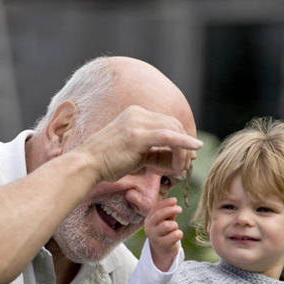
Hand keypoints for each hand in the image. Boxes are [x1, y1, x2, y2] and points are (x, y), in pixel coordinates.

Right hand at [80, 105, 199, 182]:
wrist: (87, 165)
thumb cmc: (107, 163)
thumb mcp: (135, 154)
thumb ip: (155, 152)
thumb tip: (178, 158)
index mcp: (135, 114)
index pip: (167, 123)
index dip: (181, 139)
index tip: (186, 156)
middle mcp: (137, 113)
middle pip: (173, 125)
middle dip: (184, 146)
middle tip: (185, 166)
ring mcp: (137, 122)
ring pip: (173, 131)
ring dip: (182, 151)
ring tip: (179, 169)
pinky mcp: (138, 135)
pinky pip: (169, 137)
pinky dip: (184, 142)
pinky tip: (196, 148)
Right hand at [145, 197, 182, 271]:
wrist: (162, 251)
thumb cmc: (165, 231)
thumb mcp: (165, 220)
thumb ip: (168, 212)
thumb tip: (174, 203)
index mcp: (149, 220)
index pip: (155, 208)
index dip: (166, 203)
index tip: (175, 200)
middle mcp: (149, 228)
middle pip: (158, 215)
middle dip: (170, 210)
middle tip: (180, 209)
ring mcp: (155, 237)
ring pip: (168, 225)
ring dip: (175, 225)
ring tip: (174, 228)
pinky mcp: (163, 245)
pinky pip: (175, 235)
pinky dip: (179, 233)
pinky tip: (176, 236)